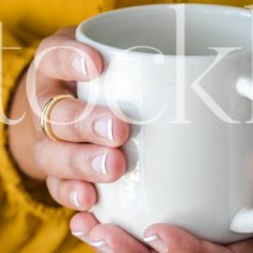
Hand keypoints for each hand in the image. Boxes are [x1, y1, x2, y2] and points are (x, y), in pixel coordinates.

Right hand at [8, 27, 129, 209]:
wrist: (67, 103)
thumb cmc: (105, 72)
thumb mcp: (116, 53)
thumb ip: (146, 56)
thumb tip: (207, 67)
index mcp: (55, 66)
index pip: (54, 56)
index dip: (70, 60)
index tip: (96, 64)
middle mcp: (45, 104)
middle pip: (56, 114)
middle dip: (86, 124)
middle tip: (118, 130)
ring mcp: (46, 141)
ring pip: (53, 154)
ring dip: (82, 163)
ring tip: (113, 167)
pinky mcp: (55, 173)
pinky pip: (57, 186)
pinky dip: (72, 194)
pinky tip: (90, 200)